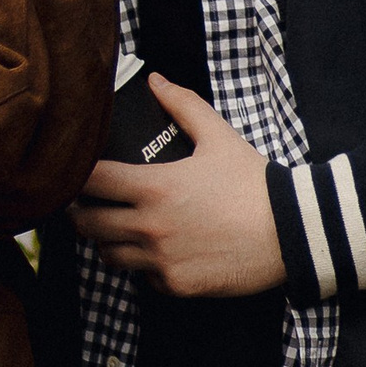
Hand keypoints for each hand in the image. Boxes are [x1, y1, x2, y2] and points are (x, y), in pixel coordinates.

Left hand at [70, 74, 284, 296]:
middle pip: (87, 225)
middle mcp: (150, 227)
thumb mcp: (217, 136)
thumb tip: (155, 80)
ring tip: (116, 227)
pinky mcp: (176, 286)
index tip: (76, 171)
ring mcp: (161, 260)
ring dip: (107, 241)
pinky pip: (142, 277)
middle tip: (88, 203)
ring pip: (108, 256)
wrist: (290, 232)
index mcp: (153, 187)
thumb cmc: (252, 181)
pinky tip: (156, 249)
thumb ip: (182, 105)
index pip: (91, 181)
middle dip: (81, 212)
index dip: (76, 176)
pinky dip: (142, 265)